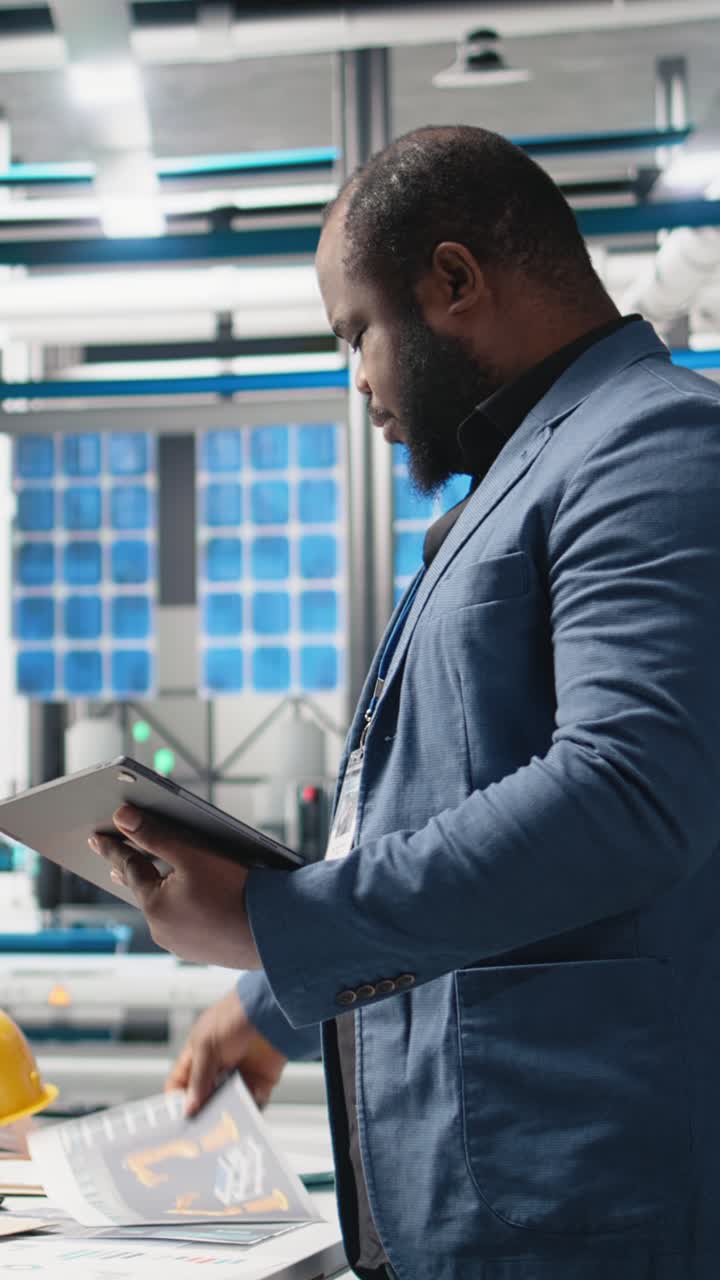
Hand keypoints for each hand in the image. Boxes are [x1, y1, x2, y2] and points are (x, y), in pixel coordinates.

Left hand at [89, 804, 260, 969]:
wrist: (277, 933)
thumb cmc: (237, 892)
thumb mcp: (193, 854)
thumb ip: (155, 834)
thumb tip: (122, 817)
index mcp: (155, 907)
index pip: (128, 868)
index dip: (114, 847)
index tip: (96, 836)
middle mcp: (162, 931)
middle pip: (145, 891)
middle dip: (135, 870)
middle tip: (118, 855)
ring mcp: (182, 945)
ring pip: (164, 909)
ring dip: (161, 890)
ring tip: (156, 873)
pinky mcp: (202, 951)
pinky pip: (184, 923)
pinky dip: (182, 906)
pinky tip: (192, 898)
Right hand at [166, 989, 287, 1115]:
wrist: (272, 1008)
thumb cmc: (236, 1014)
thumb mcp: (207, 1044)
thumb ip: (198, 1078)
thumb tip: (189, 1107)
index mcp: (199, 1054)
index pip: (180, 1083)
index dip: (177, 1100)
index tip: (177, 1119)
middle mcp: (218, 1067)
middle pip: (205, 1099)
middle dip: (203, 1112)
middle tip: (201, 1127)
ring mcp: (240, 1075)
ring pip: (229, 1104)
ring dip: (227, 1112)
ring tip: (224, 1120)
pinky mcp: (261, 1081)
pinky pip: (253, 1103)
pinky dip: (250, 1108)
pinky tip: (246, 1108)